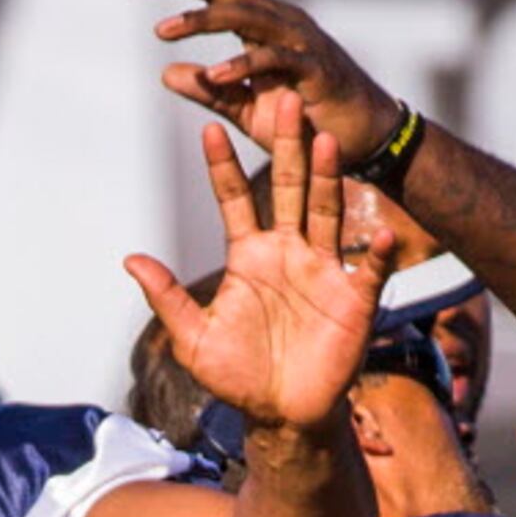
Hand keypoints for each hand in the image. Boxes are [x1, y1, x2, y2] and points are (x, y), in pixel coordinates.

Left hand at [125, 88, 394, 435]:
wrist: (283, 414)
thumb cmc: (238, 376)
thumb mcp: (194, 338)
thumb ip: (167, 298)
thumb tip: (130, 259)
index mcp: (250, 256)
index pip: (235, 200)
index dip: (222, 167)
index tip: (209, 130)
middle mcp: (289, 252)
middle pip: (289, 188)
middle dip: (287, 146)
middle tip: (285, 102)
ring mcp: (324, 270)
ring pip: (328, 212)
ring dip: (328, 178)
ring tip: (326, 139)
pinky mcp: (353, 298)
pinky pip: (370, 270)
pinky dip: (378, 253)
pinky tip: (385, 234)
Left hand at [128, 0, 399, 159]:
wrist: (360, 141)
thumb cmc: (306, 122)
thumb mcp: (247, 108)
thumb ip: (209, 89)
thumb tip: (165, 72)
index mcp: (262, 23)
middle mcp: (279, 21)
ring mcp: (299, 41)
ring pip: (245, 16)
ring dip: (201, 20)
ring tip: (161, 29)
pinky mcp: (314, 71)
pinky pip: (274, 62)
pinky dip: (243, 66)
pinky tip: (212, 74)